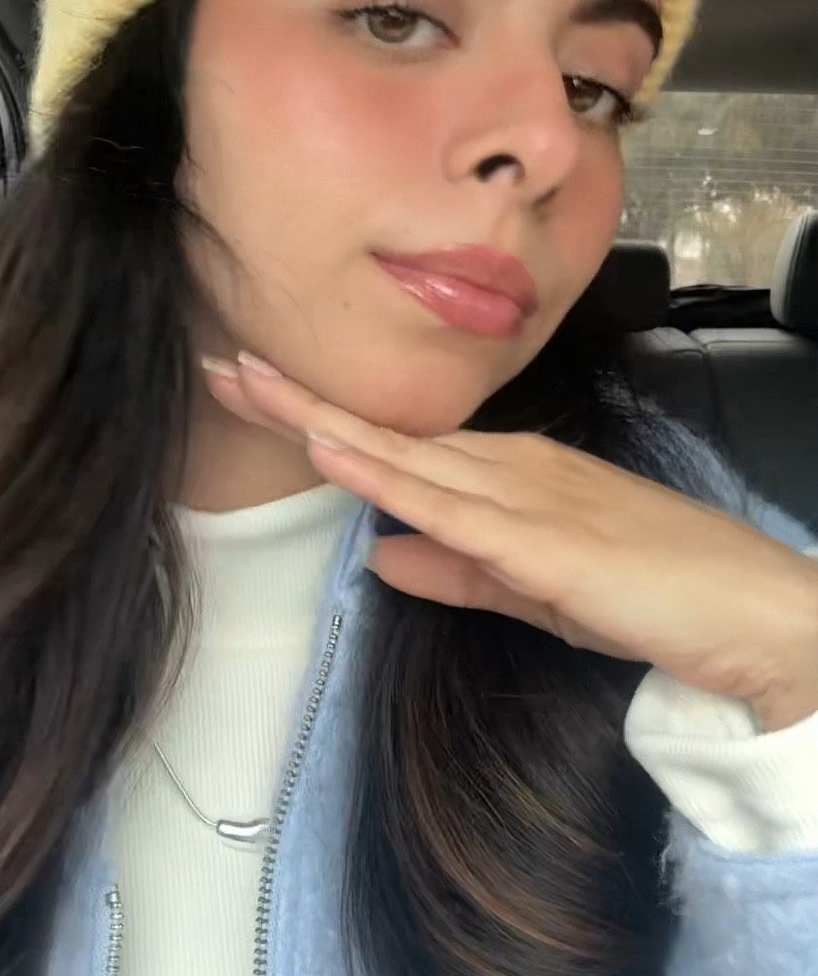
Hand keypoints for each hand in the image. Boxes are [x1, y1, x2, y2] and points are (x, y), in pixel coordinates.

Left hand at [202, 353, 817, 731]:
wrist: (750, 613)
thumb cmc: (656, 596)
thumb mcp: (536, 588)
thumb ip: (458, 572)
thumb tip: (379, 553)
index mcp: (512, 475)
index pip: (400, 441)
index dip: (326, 414)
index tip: (261, 389)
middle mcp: (511, 468)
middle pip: (386, 431)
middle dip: (301, 398)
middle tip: (223, 362)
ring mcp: (525, 496)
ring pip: (402, 451)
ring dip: (321, 417)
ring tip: (249, 383)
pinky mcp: (539, 540)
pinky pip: (444, 502)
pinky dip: (380, 473)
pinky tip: (330, 450)